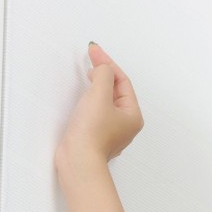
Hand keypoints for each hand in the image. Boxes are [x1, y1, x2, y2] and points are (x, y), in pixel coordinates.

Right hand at [55, 42, 143, 171]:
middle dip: (104, 73)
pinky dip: (92, 99)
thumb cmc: (91, 132)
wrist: (78, 160)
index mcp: (133, 115)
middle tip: (91, 58)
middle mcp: (125, 125)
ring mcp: (111, 132)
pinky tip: (84, 96)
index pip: (122, 81)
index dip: (108, 63)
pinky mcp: (96, 136)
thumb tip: (103, 68)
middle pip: (116, 90)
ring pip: (107, 101)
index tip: (93, 50)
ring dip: (98, 85)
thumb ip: (103, 74)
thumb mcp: (99, 94)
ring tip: (89, 73)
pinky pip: (97, 111)